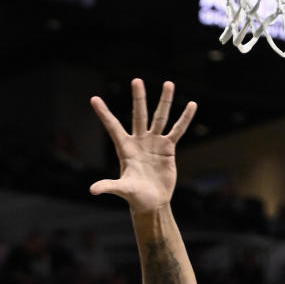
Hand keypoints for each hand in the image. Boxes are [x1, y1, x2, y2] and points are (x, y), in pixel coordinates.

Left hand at [89, 82, 196, 211]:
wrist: (152, 203)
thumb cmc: (135, 197)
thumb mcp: (122, 190)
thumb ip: (109, 186)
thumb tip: (93, 190)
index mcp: (125, 148)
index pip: (113, 127)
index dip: (104, 114)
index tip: (94, 99)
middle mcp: (139, 141)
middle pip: (139, 115)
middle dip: (138, 99)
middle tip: (136, 81)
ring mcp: (154, 142)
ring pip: (160, 118)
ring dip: (164, 101)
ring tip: (169, 83)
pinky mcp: (168, 148)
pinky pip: (177, 130)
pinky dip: (184, 119)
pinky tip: (191, 105)